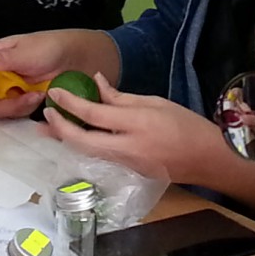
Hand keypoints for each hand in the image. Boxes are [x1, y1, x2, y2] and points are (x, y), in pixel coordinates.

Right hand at [0, 31, 95, 134]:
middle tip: (17, 100)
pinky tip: (40, 98)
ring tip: (36, 95)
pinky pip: (15, 115)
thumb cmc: (49, 47)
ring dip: (15, 106)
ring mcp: (8, 92)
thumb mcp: (29, 50)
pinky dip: (26, 109)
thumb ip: (7, 57)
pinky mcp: (21, 104)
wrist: (77, 60)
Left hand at [41, 78, 246, 191]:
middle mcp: (129, 147)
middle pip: (84, 142)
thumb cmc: (186, 125)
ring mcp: (128, 164)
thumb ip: (121, 97)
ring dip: (67, 140)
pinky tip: (74, 138)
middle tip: (46, 113)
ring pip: (88, 153)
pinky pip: (99, 158)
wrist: (208, 159)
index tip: (55, 93)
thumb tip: (97, 82)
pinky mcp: (128, 173)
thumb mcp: (155, 102)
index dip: (71, 103)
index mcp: (138, 124)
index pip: (96, 115)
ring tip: (50, 127)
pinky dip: (83, 147)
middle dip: (60, 128)